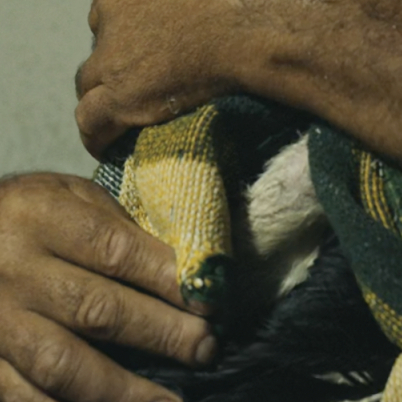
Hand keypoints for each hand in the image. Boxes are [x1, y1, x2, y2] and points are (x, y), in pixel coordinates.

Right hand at [0, 172, 215, 401]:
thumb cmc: (27, 212)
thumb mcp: (69, 195)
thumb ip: (118, 226)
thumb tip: (184, 267)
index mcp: (41, 217)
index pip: (114, 250)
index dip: (165, 278)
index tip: (208, 298)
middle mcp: (15, 272)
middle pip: (96, 310)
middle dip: (160, 333)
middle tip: (206, 348)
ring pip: (62, 365)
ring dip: (123, 390)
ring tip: (169, 401)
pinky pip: (23, 398)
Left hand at [75, 0, 333, 157]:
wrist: (266, 10)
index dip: (139, 20)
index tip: (159, 36)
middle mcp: (114, 2)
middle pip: (104, 36)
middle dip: (124, 53)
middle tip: (157, 72)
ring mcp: (113, 50)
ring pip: (92, 79)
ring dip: (111, 93)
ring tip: (133, 113)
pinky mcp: (122, 94)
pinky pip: (93, 121)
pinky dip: (102, 133)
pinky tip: (115, 144)